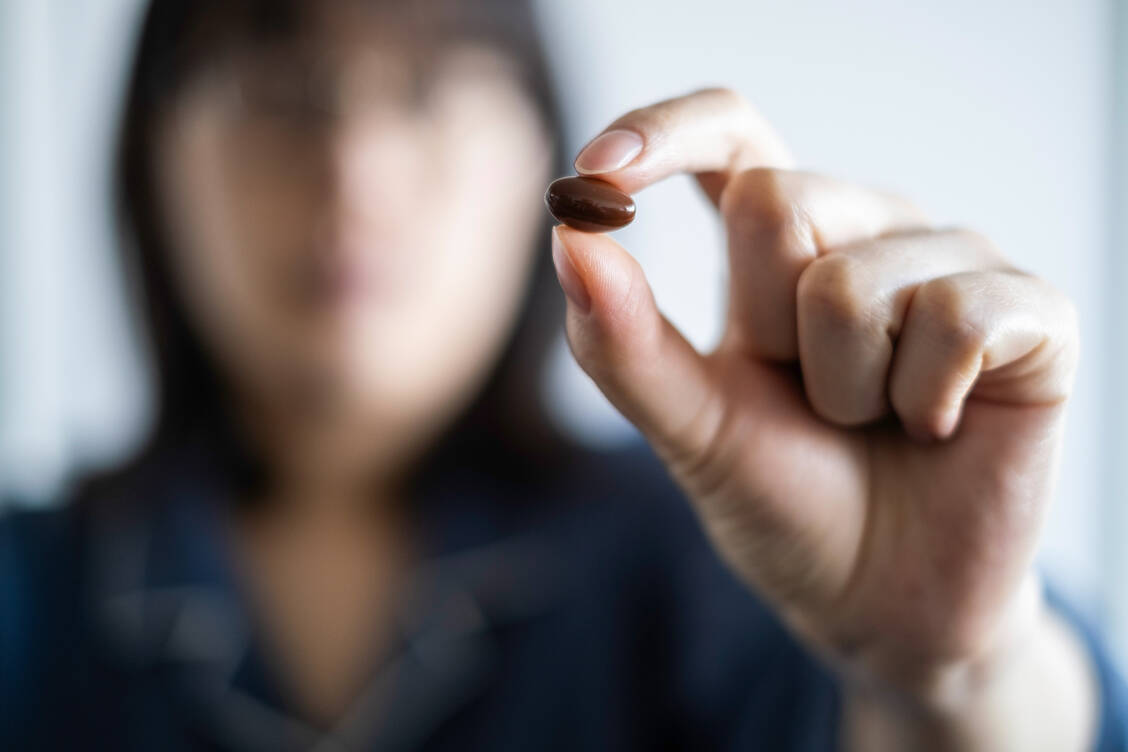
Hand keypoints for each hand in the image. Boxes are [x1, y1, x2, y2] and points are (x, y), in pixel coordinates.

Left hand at [551, 89, 1091, 745]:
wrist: (880, 603)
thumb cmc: (783, 500)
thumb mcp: (691, 429)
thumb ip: (625, 343)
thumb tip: (569, 237)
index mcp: (782, 240)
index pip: (731, 133)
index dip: (667, 131)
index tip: (600, 169)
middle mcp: (867, 227)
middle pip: (778, 200)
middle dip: (767, 330)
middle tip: (808, 398)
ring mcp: (952, 261)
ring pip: (856, 281)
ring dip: (842, 389)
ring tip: (873, 422)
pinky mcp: (1031, 312)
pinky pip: (958, 314)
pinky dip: (924, 398)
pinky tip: (936, 426)